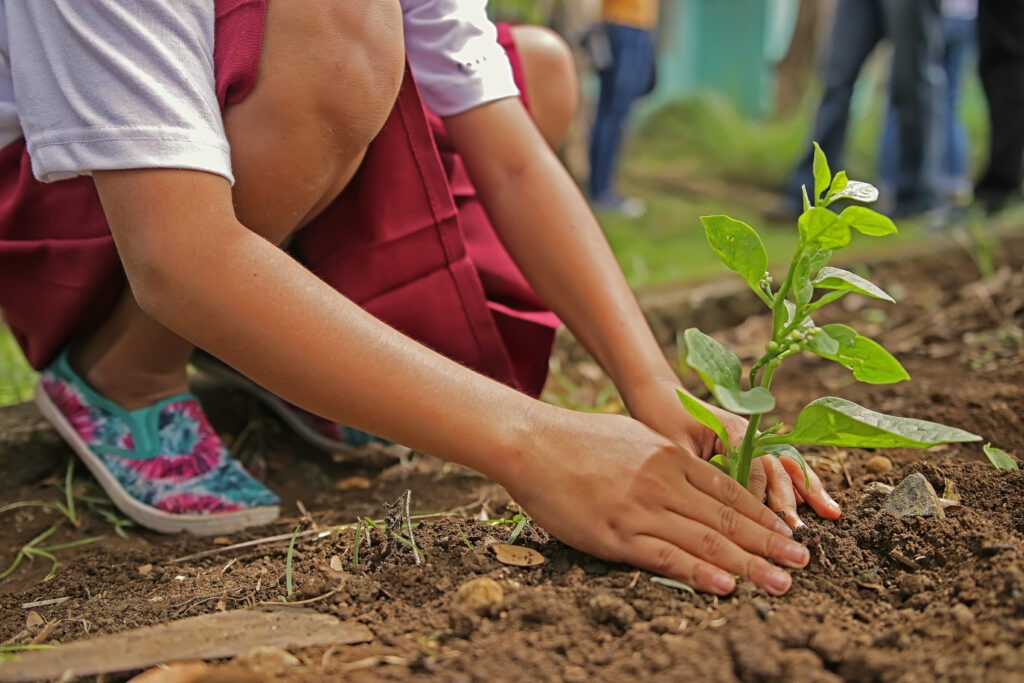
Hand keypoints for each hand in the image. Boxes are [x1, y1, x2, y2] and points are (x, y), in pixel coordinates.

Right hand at [502, 408, 810, 595]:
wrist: (533, 443)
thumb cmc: (580, 439)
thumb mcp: (635, 437)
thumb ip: (668, 459)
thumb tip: (694, 476)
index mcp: (671, 457)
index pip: (729, 492)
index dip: (763, 516)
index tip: (788, 533)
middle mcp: (664, 482)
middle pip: (728, 519)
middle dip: (769, 543)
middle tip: (802, 562)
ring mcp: (641, 509)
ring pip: (706, 541)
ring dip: (749, 564)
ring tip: (780, 582)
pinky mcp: (616, 534)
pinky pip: (666, 557)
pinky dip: (699, 573)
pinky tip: (726, 586)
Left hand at [622, 378, 840, 527]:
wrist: (659, 395)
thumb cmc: (661, 420)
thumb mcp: (674, 448)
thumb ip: (697, 472)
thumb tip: (713, 508)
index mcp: (732, 431)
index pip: (754, 469)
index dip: (759, 499)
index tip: (765, 527)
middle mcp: (750, 434)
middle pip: (776, 468)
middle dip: (789, 500)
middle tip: (797, 531)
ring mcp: (754, 440)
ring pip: (787, 467)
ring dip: (808, 491)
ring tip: (831, 513)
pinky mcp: (752, 448)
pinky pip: (781, 466)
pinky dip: (800, 484)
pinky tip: (820, 503)